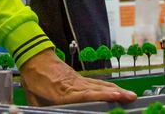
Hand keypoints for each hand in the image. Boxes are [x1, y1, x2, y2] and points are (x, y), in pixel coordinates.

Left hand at [19, 51, 134, 105]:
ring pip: (100, 85)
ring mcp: (77, 80)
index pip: (84, 94)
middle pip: (97, 89)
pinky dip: (109, 87)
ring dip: (116, 90)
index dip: (100, 95)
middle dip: (115, 94)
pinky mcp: (79, 78)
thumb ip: (43, 109)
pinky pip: (96, 83)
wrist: (34, 56)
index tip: (114, 95)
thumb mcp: (33, 99)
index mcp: (61, 91)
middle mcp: (73, 85)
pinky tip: (117, 90)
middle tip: (131, 97)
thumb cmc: (33, 78)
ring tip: (130, 95)